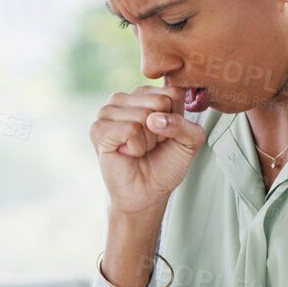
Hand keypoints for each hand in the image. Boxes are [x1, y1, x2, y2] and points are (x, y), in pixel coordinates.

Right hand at [89, 86, 207, 219]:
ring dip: (148, 141)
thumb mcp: (189, 141)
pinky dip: (136, 148)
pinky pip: (131, 129)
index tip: (166, 135)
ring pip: (144, 116)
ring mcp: (108, 111)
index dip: (176, 119)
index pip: (173, 93)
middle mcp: (124, 98)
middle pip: (160, 102)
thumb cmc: (165, 165)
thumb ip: (185, 124)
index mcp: (144, 94)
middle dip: (162, 130)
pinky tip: (127, 153)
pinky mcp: (98, 128)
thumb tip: (154, 119)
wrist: (147, 193)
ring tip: (138, 149)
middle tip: (150, 144)